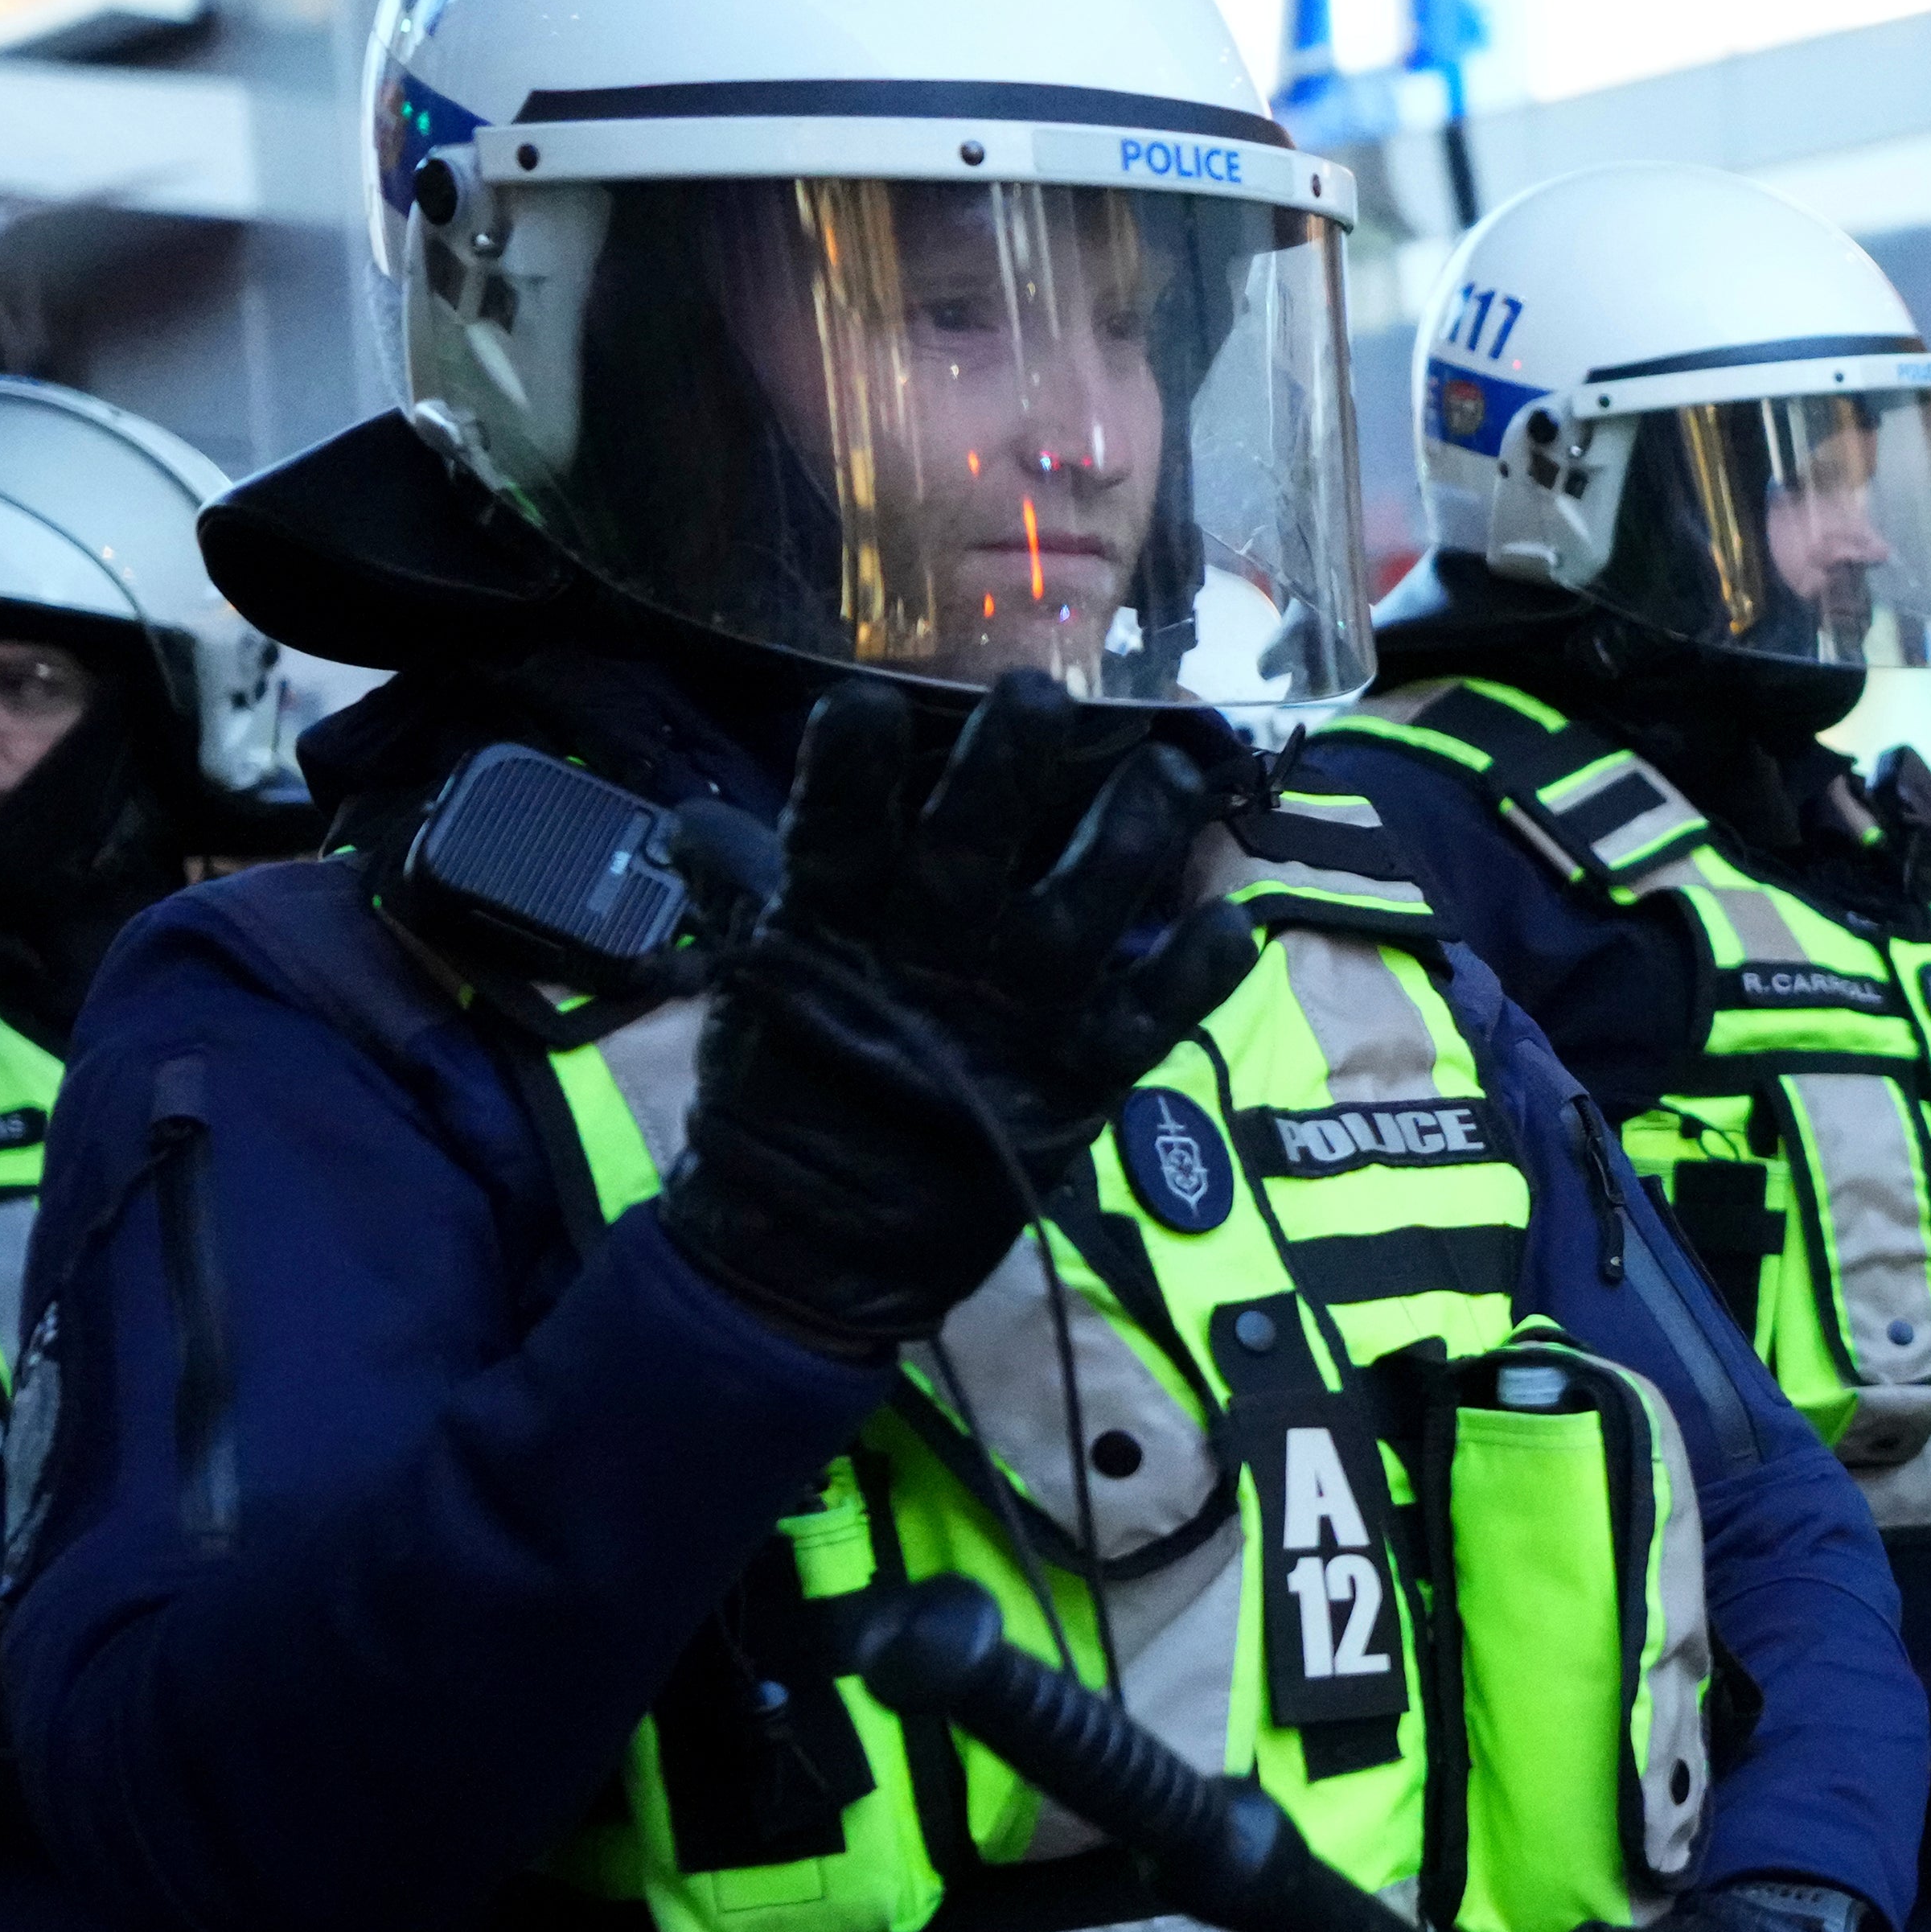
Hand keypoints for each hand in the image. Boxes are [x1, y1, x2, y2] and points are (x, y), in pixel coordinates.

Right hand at [665, 678, 1247, 1348]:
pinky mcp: (1078, 1078)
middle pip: (968, 853)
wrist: (824, 1237)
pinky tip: (1232, 922)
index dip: (846, 773)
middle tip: (1039, 693)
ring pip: (1077, 915)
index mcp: (831, 931)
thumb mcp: (755, 977)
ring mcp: (1010, 1023)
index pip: (831, 836)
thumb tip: (698, 818)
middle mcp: (927, 965)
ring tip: (1170, 769)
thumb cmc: (786, 1087)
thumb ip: (749, 887)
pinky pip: (1147, 1020)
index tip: (862, 701)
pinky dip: (1193, 976)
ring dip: (1127, 840)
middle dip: (1004, 770)